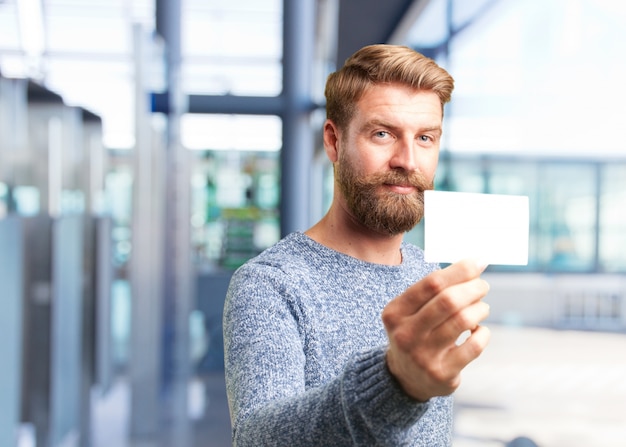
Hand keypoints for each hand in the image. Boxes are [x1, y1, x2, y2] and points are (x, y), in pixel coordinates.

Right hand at [381, 259, 490, 401]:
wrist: (406, 377)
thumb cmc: (416, 332)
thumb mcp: (412, 311)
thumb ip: (435, 290)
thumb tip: (473, 266)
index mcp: (395, 312)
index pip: (431, 283)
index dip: (460, 270)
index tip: (479, 262)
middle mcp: (405, 334)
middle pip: (448, 301)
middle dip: (473, 288)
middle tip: (482, 286)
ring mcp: (422, 356)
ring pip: (462, 321)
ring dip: (480, 309)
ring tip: (482, 307)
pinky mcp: (442, 373)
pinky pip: (474, 346)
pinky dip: (483, 333)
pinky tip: (480, 330)